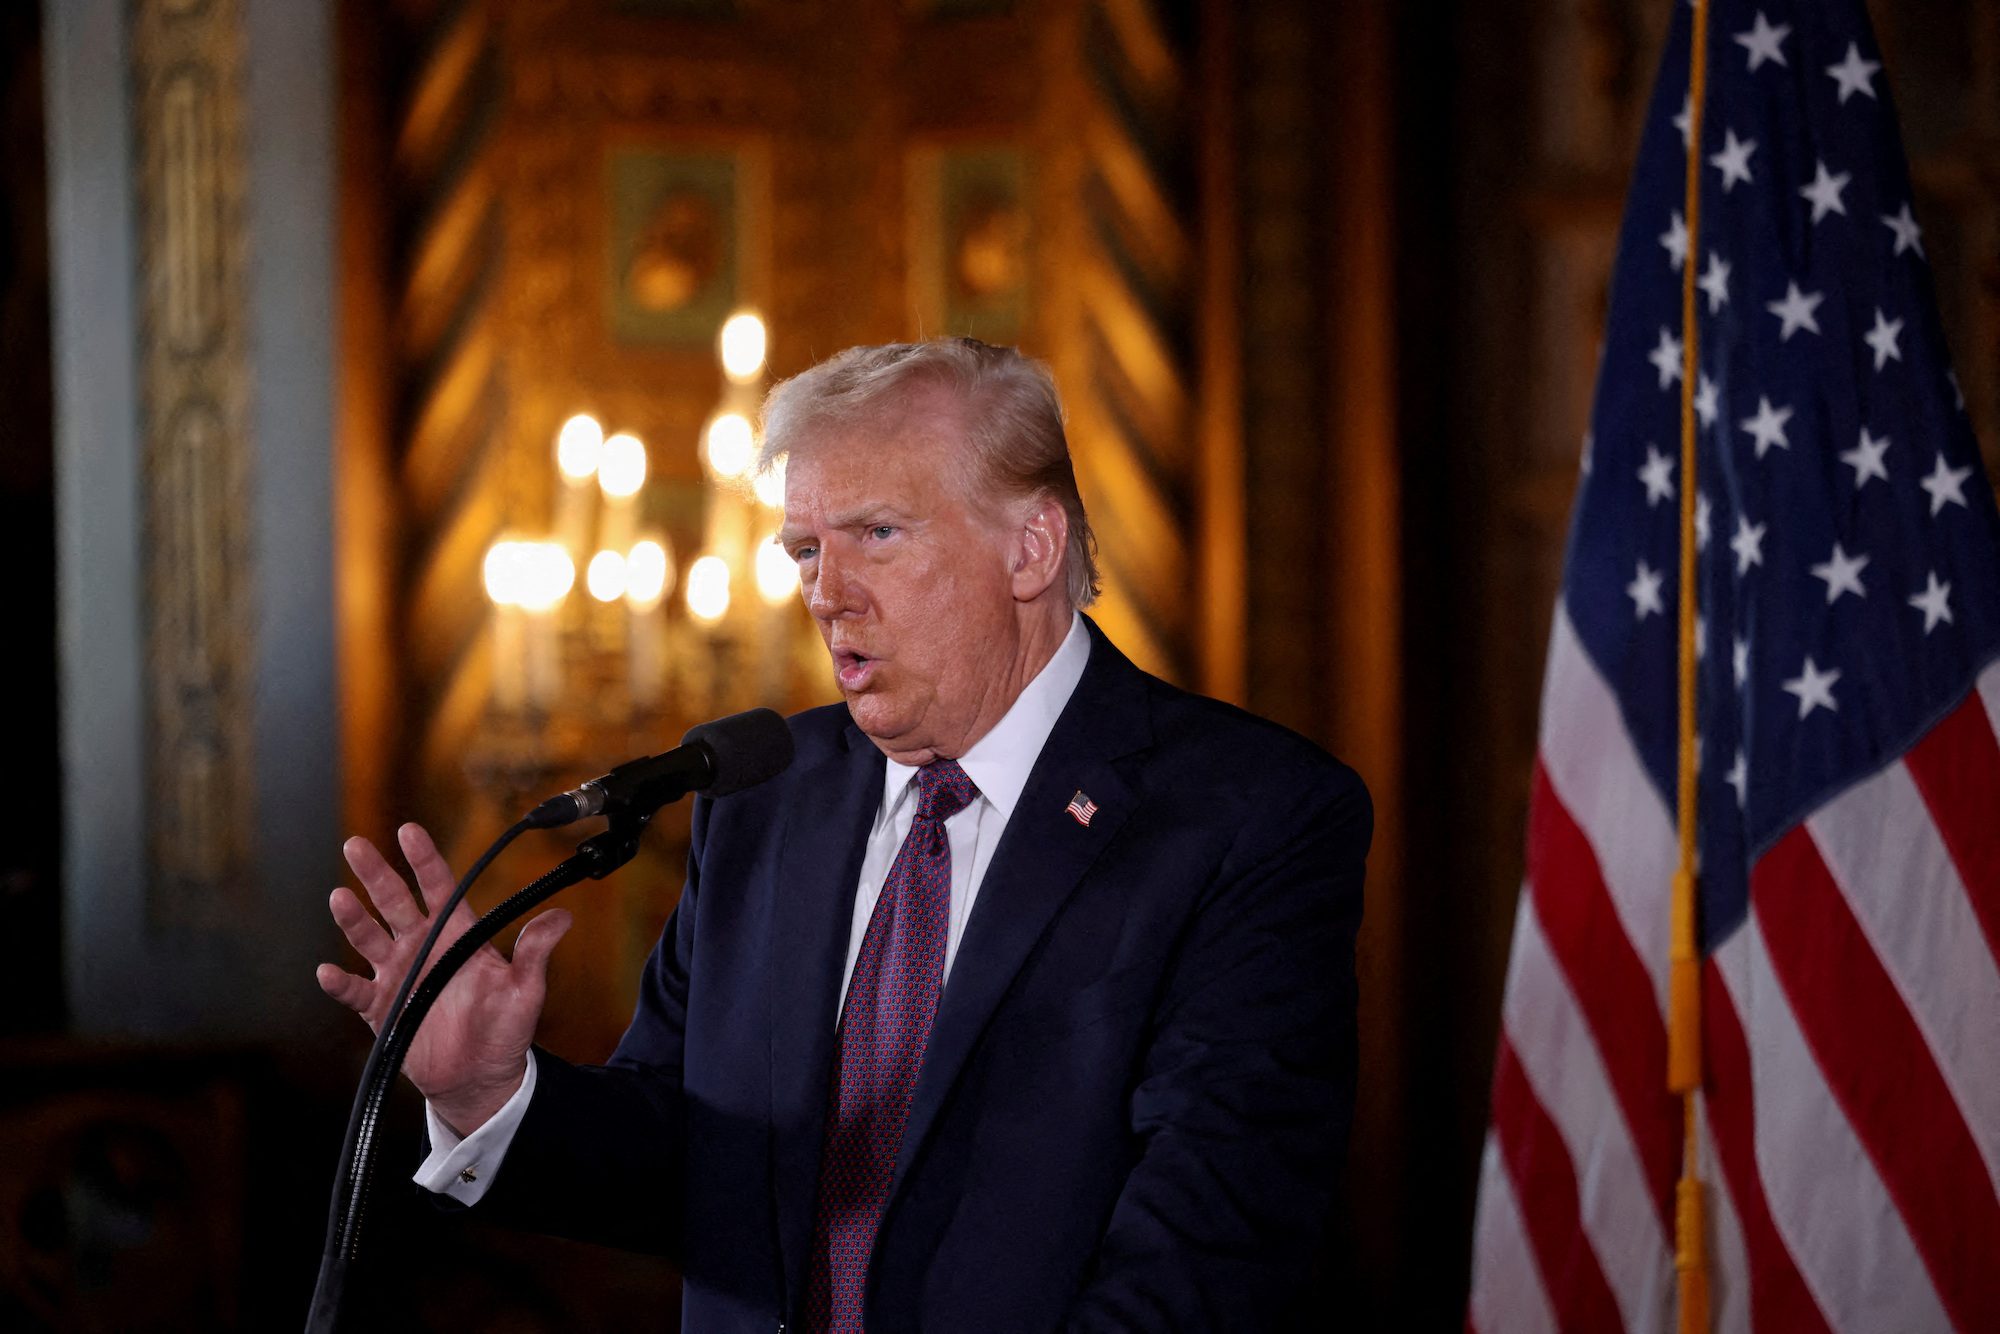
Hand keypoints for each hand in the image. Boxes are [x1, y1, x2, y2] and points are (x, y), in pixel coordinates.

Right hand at [316, 823, 571, 1135]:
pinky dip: (340, 983)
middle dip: (376, 874)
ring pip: (369, 938)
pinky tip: (328, 972)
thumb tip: (562, 917)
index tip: (408, 831)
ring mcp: (397, 975)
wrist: (480, 1076)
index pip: (437, 887)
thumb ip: (534, 952)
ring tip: (340, 899)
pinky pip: (356, 991)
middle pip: (394, 903)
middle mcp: (422, 947)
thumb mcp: (525, 989)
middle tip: (356, 845)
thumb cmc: (505, 1028)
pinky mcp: (380, 1009)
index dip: (423, 859)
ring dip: (354, 919)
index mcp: (456, 934)